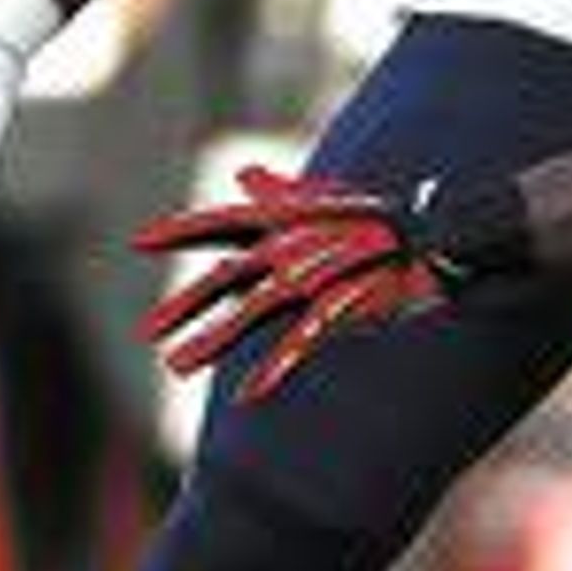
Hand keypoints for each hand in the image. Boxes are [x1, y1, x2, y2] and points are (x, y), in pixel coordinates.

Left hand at [136, 167, 470, 399]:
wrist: (432, 237)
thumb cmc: (376, 223)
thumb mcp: (322, 203)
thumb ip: (277, 195)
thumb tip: (246, 173)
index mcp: (284, 223)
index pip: (221, 223)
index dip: (180, 230)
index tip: (139, 240)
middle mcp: (291, 248)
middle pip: (226, 277)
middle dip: (185, 304)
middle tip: (147, 332)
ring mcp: (313, 279)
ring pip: (250, 313)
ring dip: (211, 341)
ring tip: (174, 366)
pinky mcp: (338, 307)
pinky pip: (297, 344)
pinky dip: (272, 371)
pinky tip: (248, 397)